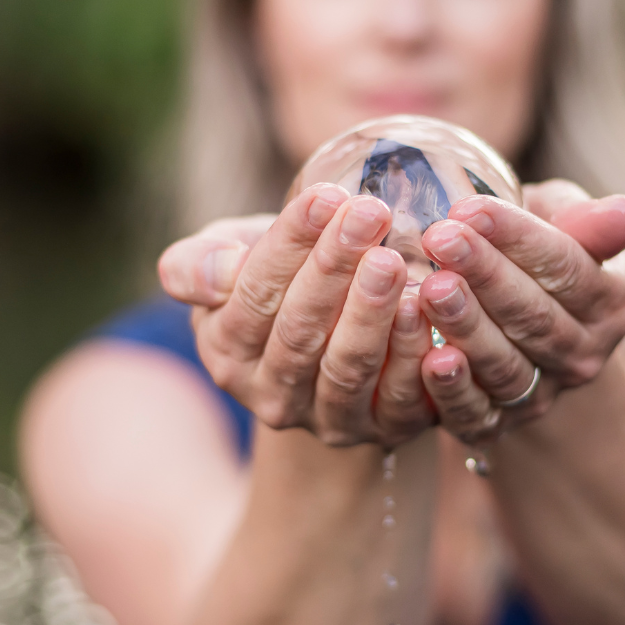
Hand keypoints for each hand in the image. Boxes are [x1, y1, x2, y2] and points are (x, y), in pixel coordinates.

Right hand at [158, 187, 438, 448]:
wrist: (332, 334)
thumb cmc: (274, 279)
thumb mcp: (225, 261)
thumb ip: (198, 264)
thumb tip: (220, 269)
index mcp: (227, 351)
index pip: (255, 294)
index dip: (289, 244)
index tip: (324, 196)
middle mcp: (271, 395)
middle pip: (301, 330)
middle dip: (335, 268)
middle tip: (369, 213)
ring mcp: (328, 420)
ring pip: (347, 367)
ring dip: (371, 312)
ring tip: (392, 259)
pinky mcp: (384, 429)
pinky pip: (399, 396)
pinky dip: (412, 355)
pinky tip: (427, 310)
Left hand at [414, 182, 624, 445]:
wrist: (514, 316)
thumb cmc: (535, 252)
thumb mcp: (565, 223)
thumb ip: (586, 221)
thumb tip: (623, 211)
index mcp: (610, 301)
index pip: (566, 268)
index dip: (518, 237)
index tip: (470, 207)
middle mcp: (583, 355)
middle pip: (534, 316)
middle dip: (485, 275)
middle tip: (440, 238)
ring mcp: (542, 394)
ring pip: (506, 364)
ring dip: (467, 328)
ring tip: (432, 289)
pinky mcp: (497, 424)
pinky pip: (476, 413)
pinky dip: (453, 392)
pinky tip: (429, 362)